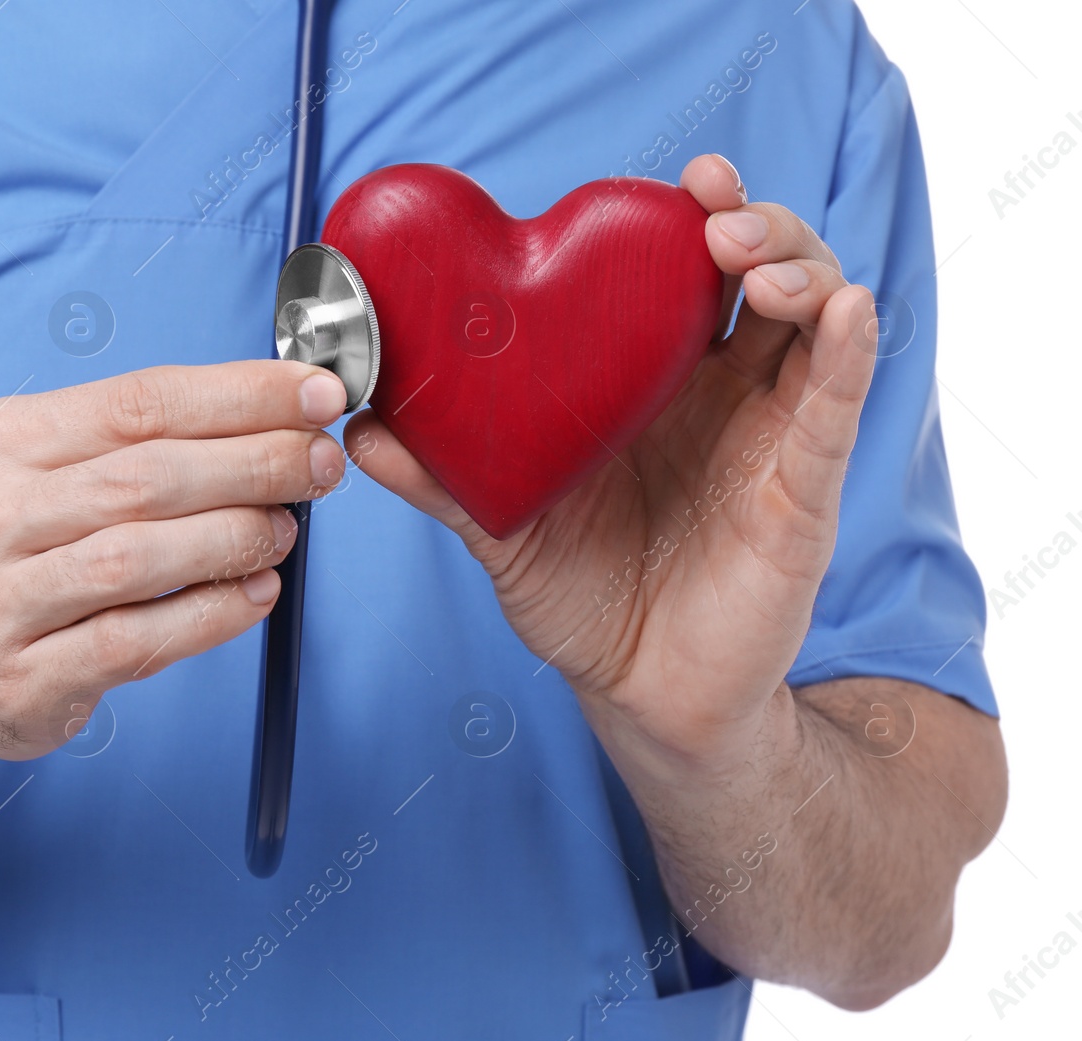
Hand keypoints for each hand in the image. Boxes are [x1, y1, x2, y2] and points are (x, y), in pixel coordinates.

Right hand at [0, 361, 346, 759]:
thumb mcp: (29, 469)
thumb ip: (127, 442)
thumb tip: (266, 414)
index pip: (135, 403)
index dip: (238, 396)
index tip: (313, 394)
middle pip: (145, 477)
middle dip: (253, 464)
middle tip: (319, 463)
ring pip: (139, 559)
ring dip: (234, 539)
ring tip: (285, 529)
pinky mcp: (20, 682)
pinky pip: (134, 642)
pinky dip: (208, 616)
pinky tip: (254, 596)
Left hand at [346, 154, 878, 776]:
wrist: (637, 694)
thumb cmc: (580, 596)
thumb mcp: (501, 529)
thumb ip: (439, 479)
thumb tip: (355, 430)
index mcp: (649, 385)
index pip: (683, 280)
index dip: (688, 223)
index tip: (676, 183)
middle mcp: (717, 395)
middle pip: (760, 277)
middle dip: (750, 227)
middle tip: (710, 218)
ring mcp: (768, 437)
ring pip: (812, 324)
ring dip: (799, 269)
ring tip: (755, 263)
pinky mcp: (802, 492)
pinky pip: (835, 411)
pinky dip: (850, 354)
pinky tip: (844, 311)